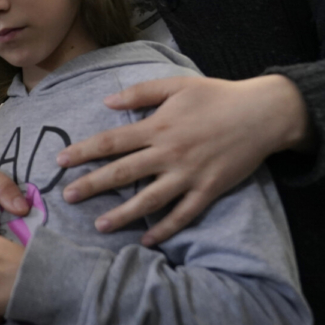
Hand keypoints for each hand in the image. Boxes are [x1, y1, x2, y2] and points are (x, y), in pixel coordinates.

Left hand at [57, 74, 309, 245]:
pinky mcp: (209, 190)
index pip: (112, 141)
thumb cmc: (217, 96)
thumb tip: (106, 101)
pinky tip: (146, 240)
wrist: (263, 113)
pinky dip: (165, 229)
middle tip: (67, 197)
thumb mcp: (177, 85)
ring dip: (123, 214)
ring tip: (99, 226)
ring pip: (149, 200)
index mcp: (158, 126)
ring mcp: (189, 174)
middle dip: (92, 185)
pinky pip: (183, 215)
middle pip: (123, 173)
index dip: (84, 151)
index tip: (60, 160)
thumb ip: (140, 93)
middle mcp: (169, 153)